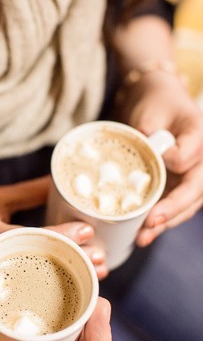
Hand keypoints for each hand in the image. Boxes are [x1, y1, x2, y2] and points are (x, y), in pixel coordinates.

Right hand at [0, 176, 106, 289]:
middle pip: (39, 269)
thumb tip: (60, 181)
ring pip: (35, 290)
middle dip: (72, 264)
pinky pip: (23, 300)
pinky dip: (50, 294)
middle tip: (101, 259)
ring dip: (67, 282)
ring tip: (95, 274)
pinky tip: (71, 291)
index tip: (88, 230)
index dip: (63, 236)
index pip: (31, 239)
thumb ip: (26, 193)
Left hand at [116, 71, 202, 245]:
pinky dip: (160, 221)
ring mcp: (194, 174)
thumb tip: (151, 157)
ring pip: (187, 204)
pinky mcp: (181, 185)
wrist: (158, 102)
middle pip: (195, 189)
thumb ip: (150, 133)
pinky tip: (142, 234)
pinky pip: (175, 206)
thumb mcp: (150, 112)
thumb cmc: (154, 104)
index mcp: (200, 134)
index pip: (187, 157)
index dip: (171, 161)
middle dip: (172, 208)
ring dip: (165, 222)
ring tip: (142, 237)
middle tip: (150, 223)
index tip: (154, 155)